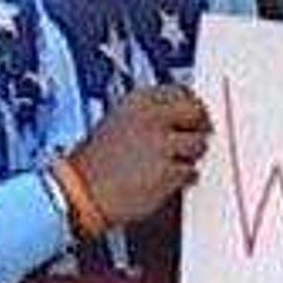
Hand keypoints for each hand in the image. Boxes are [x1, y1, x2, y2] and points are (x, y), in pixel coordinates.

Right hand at [66, 81, 210, 228]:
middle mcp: (151, 117)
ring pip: (200, 144)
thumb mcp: (118, 122)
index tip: (193, 115)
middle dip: (200, 126)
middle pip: (197, 112)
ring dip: (191, 155)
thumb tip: (179, 116)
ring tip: (169, 163)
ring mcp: (162, 144)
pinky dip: (184, 178)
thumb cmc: (97, 162)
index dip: (191, 104)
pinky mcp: (170, 171)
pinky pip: (192, 172)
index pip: (181, 91)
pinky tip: (164, 180)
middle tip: (194, 138)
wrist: (82, 191)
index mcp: (136, 101)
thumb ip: (148, 115)